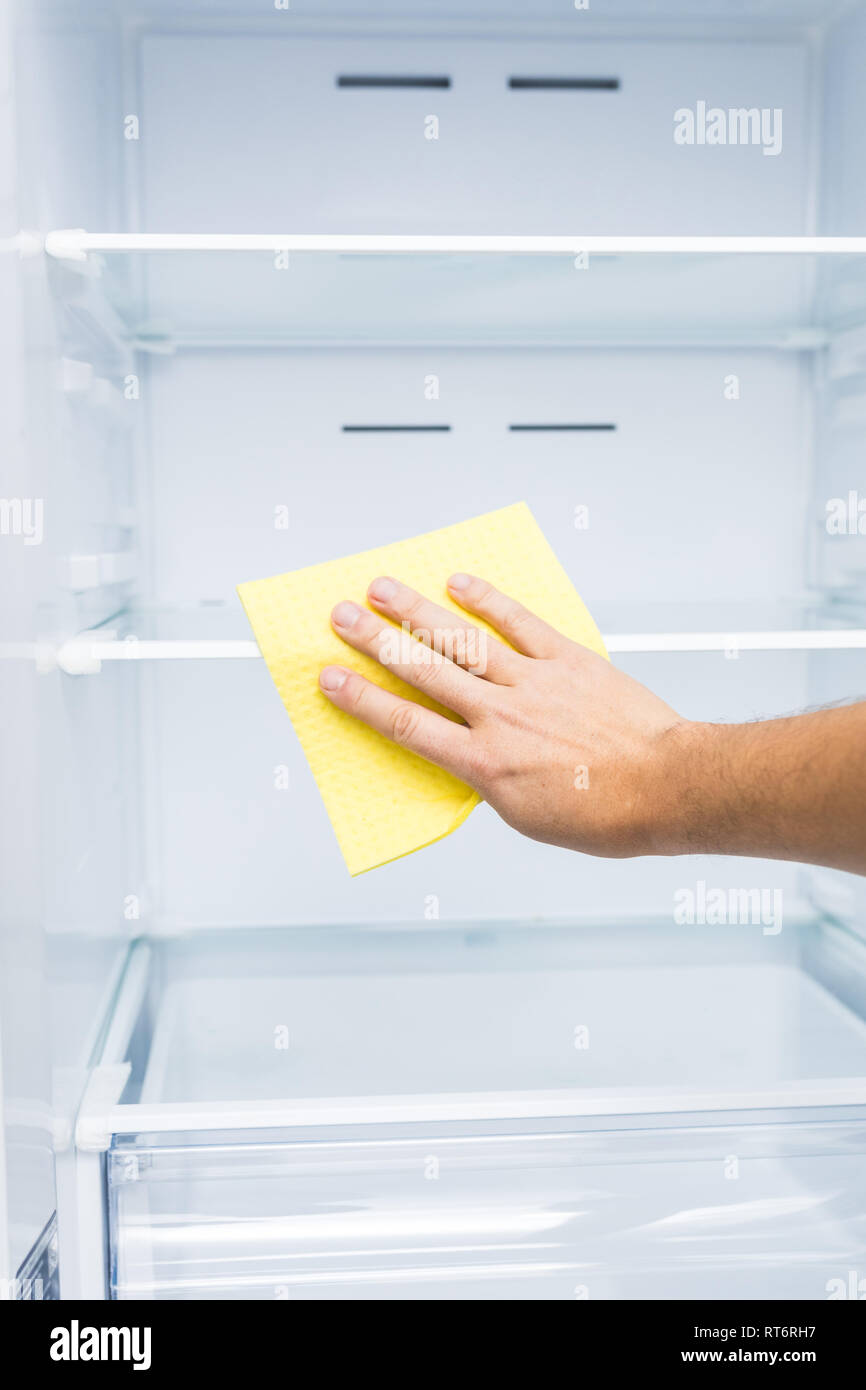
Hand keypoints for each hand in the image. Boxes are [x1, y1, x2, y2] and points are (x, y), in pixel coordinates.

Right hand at [319, 573, 689, 857]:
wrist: (667, 788)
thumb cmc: (606, 814)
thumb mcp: (528, 816)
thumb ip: (489, 780)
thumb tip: (468, 756)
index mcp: (484, 764)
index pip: (405, 725)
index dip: (362, 700)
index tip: (330, 679)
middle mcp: (500, 716)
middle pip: (423, 671)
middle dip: (375, 641)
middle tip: (339, 616)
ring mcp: (533, 683)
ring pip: (462, 640)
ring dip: (417, 611)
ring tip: (382, 588)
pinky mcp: (568, 661)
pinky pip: (520, 623)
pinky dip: (488, 600)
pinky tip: (459, 582)